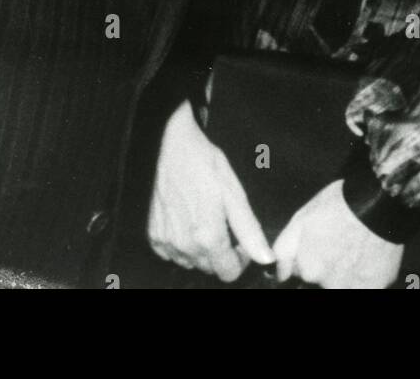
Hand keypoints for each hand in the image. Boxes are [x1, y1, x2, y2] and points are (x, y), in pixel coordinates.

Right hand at [147, 100, 274, 282]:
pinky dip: (181, 244)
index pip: (228, 274)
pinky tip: (186, 220)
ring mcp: (166, 242)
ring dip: (200, 250)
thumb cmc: (204, 164)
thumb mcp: (234, 193)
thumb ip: (250, 231)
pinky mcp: (153, 235)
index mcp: (208, 237)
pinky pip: (171, 253)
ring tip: (204, 219)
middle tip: (223, 224)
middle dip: (221, 253)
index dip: (240, 260)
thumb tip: (266, 258)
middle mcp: (185, 246)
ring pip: (191, 262)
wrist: (171, 145)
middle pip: (210, 268)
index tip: (240, 241)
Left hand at [272, 180, 403, 289]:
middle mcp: (328, 285)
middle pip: (322, 280)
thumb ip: (285, 249)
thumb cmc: (338, 204)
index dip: (309, 256)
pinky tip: (368, 256)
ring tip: (354, 249)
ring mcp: (353, 288)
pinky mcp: (376, 287)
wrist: (379, 201)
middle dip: (327, 266)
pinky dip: (364, 276)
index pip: (302, 272)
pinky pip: (364, 285)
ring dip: (345, 272)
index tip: (320, 243)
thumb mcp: (302, 218)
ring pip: (342, 284)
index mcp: (309, 269)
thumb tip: (280, 274)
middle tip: (339, 243)